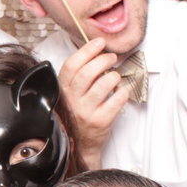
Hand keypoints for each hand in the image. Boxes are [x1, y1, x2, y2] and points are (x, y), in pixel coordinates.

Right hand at [57, 38, 127, 169]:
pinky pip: (116, 100)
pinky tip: (122, 91)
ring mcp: (85, 112)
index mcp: (62, 90)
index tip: (99, 42)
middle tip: (112, 57)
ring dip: (114, 76)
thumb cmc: (79, 113)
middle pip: (87, 73)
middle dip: (103, 60)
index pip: (71, 65)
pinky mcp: (100, 121)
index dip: (87, 50)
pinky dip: (123, 92)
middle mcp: (72, 101)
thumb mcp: (71, 94)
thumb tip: (98, 52)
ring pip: (103, 85)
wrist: (81, 144)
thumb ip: (79, 75)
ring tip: (116, 77)